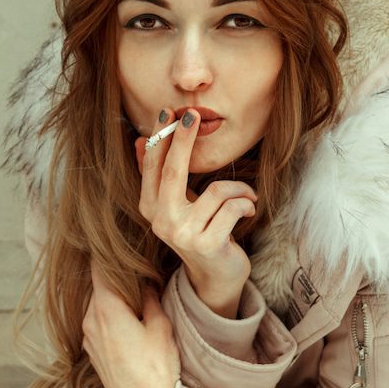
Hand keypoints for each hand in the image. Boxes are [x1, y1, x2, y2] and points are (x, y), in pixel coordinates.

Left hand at [82, 261, 179, 387]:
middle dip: (114, 276)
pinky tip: (128, 318)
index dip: (105, 251)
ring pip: (97, 304)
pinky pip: (97, 321)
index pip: (97, 268)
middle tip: (134, 268)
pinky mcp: (92, 351)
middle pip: (97, 285)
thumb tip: (144, 281)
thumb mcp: (160, 326)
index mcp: (105, 307)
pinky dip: (109, 313)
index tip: (112, 238)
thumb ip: (149, 297)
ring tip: (135, 295)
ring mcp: (89, 336)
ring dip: (112, 296)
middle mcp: (90, 319)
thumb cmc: (156, 368)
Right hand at [134, 108, 256, 314]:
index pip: (153, 165)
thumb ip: (159, 175)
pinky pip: (233, 207)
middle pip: (173, 170)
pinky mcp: (208, 244)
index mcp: (150, 206)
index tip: (170, 112)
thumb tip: (139, 139)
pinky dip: (247, 203)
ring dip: (239, 189)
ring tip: (246, 196)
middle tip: (193, 114)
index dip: (161, 137)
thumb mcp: (176, 203)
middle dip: (183, 139)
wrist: (216, 276)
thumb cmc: (200, 229)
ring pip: (217, 190)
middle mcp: (161, 221)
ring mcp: (183, 234)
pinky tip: (250, 210)